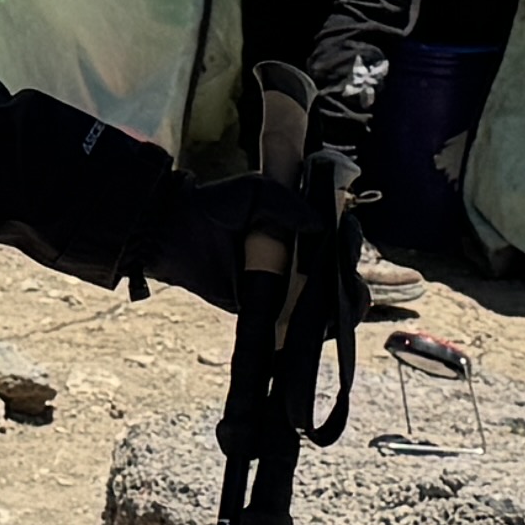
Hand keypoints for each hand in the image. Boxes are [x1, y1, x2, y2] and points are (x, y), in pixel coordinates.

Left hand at [178, 158, 359, 465]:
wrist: (174, 233)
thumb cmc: (215, 205)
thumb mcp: (255, 192)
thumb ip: (287, 204)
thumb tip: (322, 226)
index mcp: (300, 227)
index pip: (340, 239)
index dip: (349, 244)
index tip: (346, 246)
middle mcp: (299, 257)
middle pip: (341, 277)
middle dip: (350, 286)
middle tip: (345, 289)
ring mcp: (285, 286)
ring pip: (325, 306)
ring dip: (336, 311)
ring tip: (331, 312)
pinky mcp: (267, 310)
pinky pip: (294, 327)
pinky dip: (309, 333)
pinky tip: (315, 331)